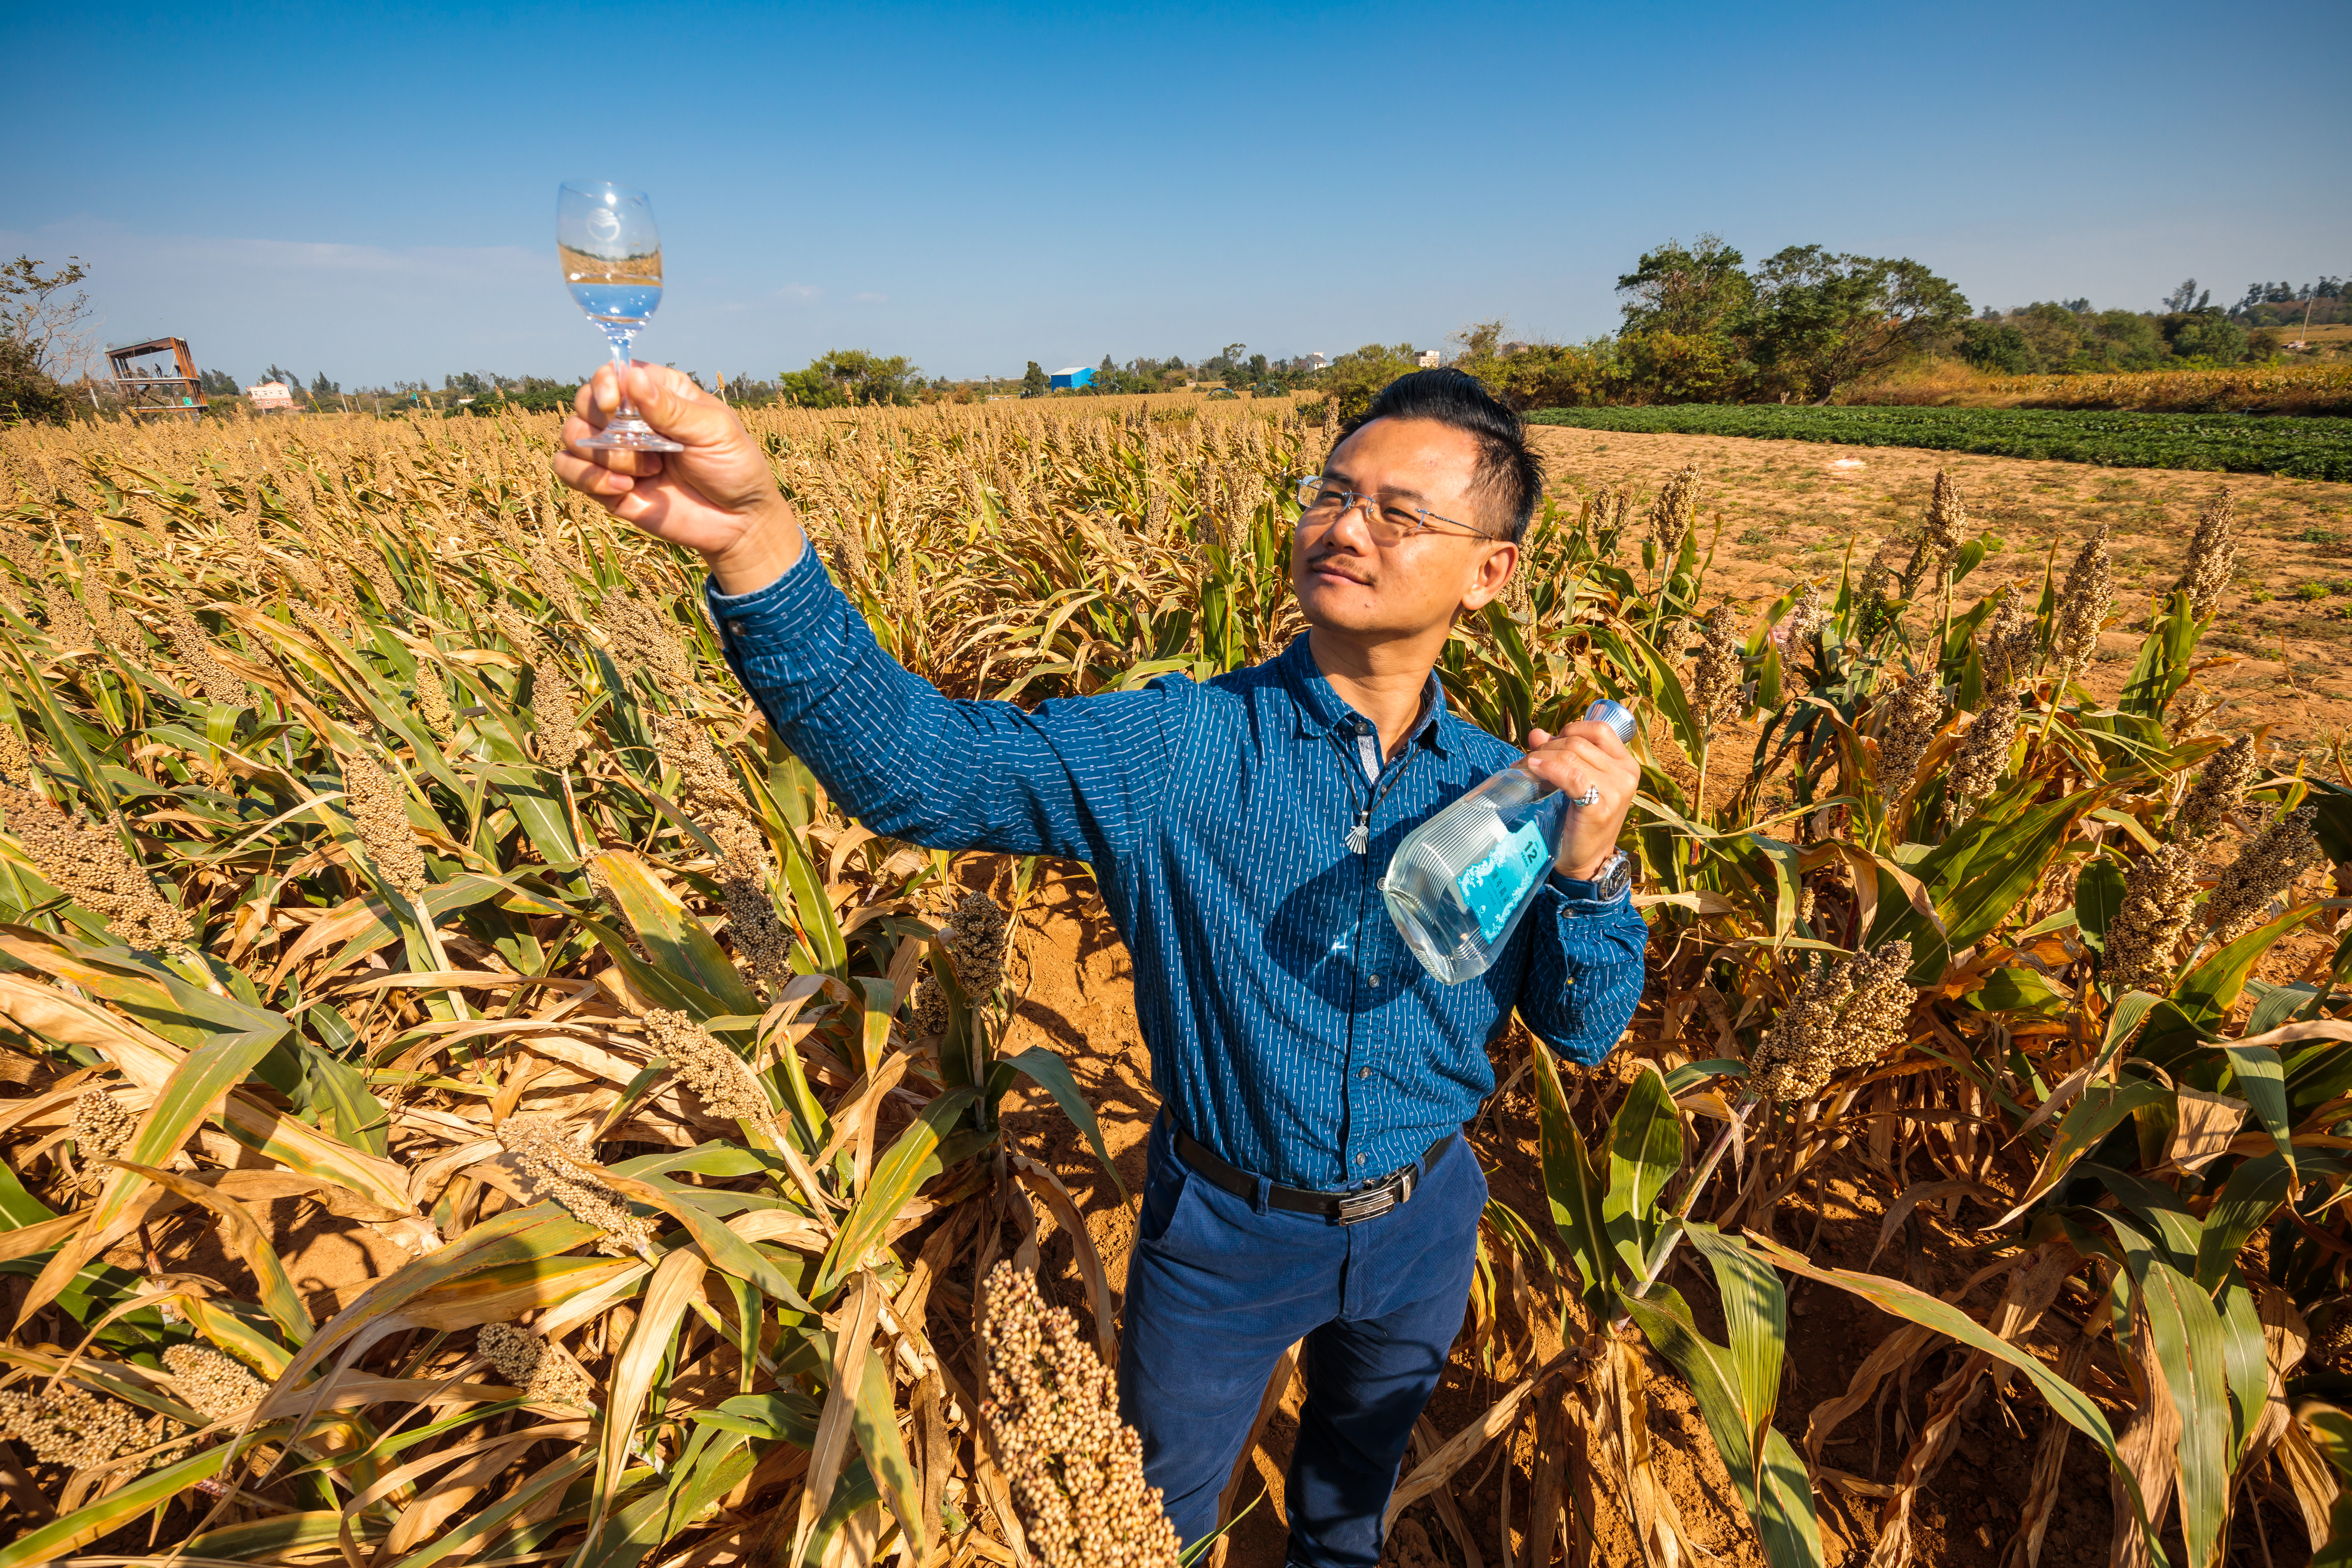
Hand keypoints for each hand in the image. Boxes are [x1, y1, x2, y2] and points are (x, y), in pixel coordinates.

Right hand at [552, 363, 804, 592]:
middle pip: (583, 402)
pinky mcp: (606, 485)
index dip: (604, 384)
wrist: (738, 522)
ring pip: (572, 436)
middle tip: (641, 445)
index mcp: (659, 393)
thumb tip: (630, 377)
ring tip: (648, 472)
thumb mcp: (713, 430)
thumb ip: (670, 407)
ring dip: (603, 454)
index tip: (614, 404)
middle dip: (603, 423)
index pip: (612, 373)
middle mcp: (631, 419)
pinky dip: (588, 478)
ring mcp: (616, 452)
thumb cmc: (734, 467)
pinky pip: (568, 470)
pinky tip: (624, 488)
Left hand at [1522, 718, 1638, 881]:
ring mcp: (1616, 791)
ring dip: (1542, 758)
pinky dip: (1550, 769)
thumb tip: (1537, 733)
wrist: (1585, 861)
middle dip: (1547, 747)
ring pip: (1572, 756)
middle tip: (1528, 760)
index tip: (1550, 744)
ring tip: (1526, 768)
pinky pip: (1572, 777)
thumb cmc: (1580, 821)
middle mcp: (1626, 774)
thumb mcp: (1575, 782)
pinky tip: (1535, 769)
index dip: (1570, 730)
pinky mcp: (1600, 808)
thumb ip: (1561, 754)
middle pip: (1579, 743)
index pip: (1599, 730)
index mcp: (1625, 764)